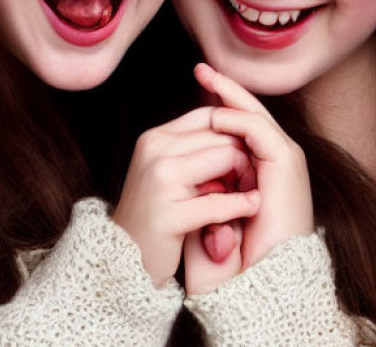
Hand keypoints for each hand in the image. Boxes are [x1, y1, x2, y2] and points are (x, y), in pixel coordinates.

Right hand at [113, 106, 260, 286]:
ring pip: (227, 158)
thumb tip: (235, 124)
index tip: (246, 156)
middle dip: (243, 157)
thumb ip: (194, 146)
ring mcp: (160, 181)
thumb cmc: (155, 213)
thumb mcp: (168, 169)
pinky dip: (241, 205)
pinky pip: (220, 202)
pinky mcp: (167, 215)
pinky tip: (251, 208)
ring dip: (243, 178)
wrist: (125, 259)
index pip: (210, 115)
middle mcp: (155, 151)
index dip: (235, 133)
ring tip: (246, 194)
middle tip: (249, 180)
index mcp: (155, 137)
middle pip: (223, 135)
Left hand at [183, 64, 313, 293]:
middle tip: (201, 68)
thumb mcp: (212, 222)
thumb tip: (186, 183)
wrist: (265, 284)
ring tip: (206, 76)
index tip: (196, 90)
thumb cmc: (239, 263)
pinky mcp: (286, 164)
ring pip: (255, 116)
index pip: (241, 128)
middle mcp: (276, 162)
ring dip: (230, 95)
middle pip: (250, 115)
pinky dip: (237, 119)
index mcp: (262, 171)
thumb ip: (204, 200)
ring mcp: (284, 161)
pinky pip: (259, 131)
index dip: (219, 107)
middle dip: (224, 90)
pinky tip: (214, 114)